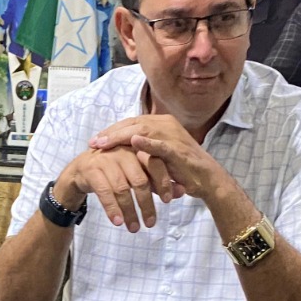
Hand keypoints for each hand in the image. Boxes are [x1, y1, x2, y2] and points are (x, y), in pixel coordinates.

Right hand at [53, 142, 181, 231]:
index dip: (163, 182)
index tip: (168, 201)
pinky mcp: (91, 170)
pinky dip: (112, 208)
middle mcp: (122, 152)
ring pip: (123, 189)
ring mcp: (106, 160)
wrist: (80, 170)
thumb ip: (157, 182)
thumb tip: (181, 192)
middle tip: (151, 223)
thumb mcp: (136, 175)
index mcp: (137, 149)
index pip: (155, 164)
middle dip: (147, 204)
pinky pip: (105, 192)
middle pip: (140, 180)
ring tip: (135, 228)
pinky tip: (118, 222)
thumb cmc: (114, 172)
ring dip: (129, 211)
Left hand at [88, 114, 228, 200]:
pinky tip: (134, 141)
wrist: (206, 179)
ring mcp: (173, 135)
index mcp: (161, 123)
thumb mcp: (157, 156)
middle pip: (132, 123)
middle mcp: (166, 124)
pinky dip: (148, 142)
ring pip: (142, 130)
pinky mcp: (178, 149)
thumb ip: (142, 149)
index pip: (131, 122)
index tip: (95, 140)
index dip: (112, 131)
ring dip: (121, 137)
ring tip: (104, 144)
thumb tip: (120, 151)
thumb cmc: (181, 168)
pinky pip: (161, 144)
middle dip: (111, 133)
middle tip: (93, 142)